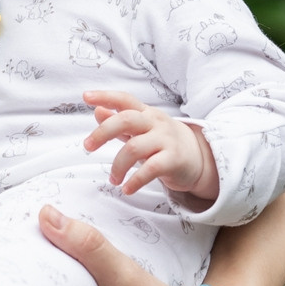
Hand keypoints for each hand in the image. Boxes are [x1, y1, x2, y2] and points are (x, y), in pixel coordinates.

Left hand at [83, 89, 218, 203]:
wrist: (198, 158)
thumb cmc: (163, 142)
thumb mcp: (142, 129)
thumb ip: (120, 123)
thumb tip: (97, 111)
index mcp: (146, 113)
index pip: (125, 99)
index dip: (106, 96)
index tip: (86, 97)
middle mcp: (155, 123)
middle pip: (125, 120)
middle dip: (102, 133)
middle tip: (87, 147)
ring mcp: (165, 140)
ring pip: (133, 148)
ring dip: (117, 166)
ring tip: (113, 179)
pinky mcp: (173, 160)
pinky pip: (150, 169)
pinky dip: (135, 181)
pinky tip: (126, 189)